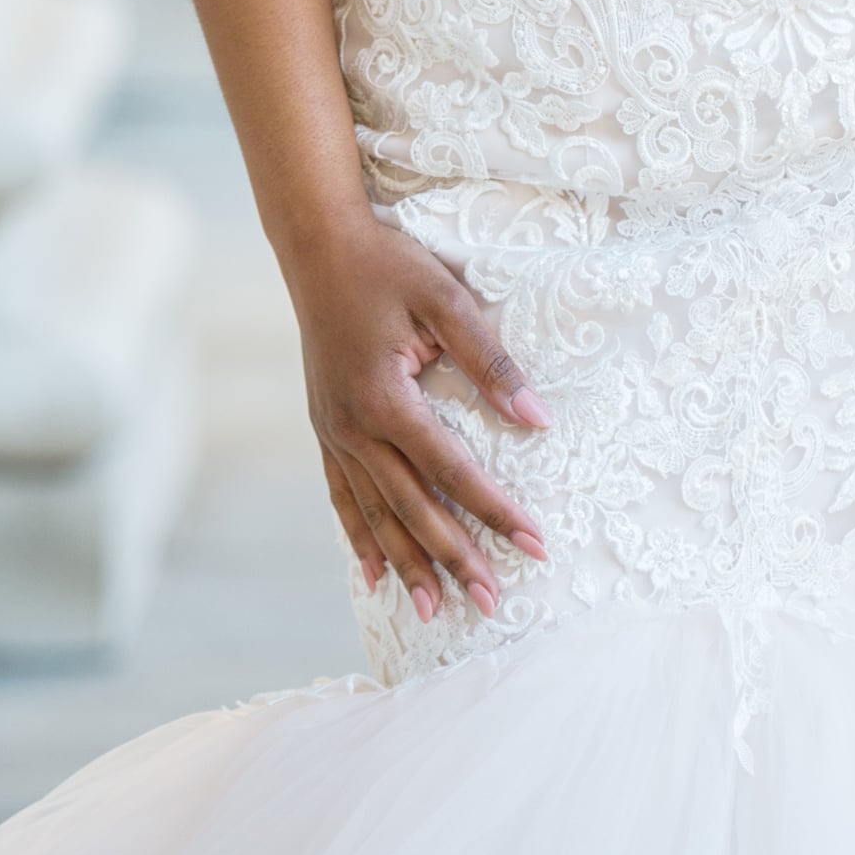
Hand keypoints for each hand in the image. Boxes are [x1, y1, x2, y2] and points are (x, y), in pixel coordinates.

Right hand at [291, 215, 550, 621]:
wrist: (317, 245)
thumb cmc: (388, 264)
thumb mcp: (447, 301)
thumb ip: (491, 364)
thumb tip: (537, 420)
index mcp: (385, 400)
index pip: (453, 470)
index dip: (496, 510)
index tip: (535, 544)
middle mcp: (353, 428)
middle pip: (413, 508)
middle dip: (455, 557)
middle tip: (492, 602)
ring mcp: (332, 432)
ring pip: (374, 513)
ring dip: (406, 563)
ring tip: (434, 610)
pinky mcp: (323, 427)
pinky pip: (342, 496)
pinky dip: (359, 537)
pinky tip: (373, 573)